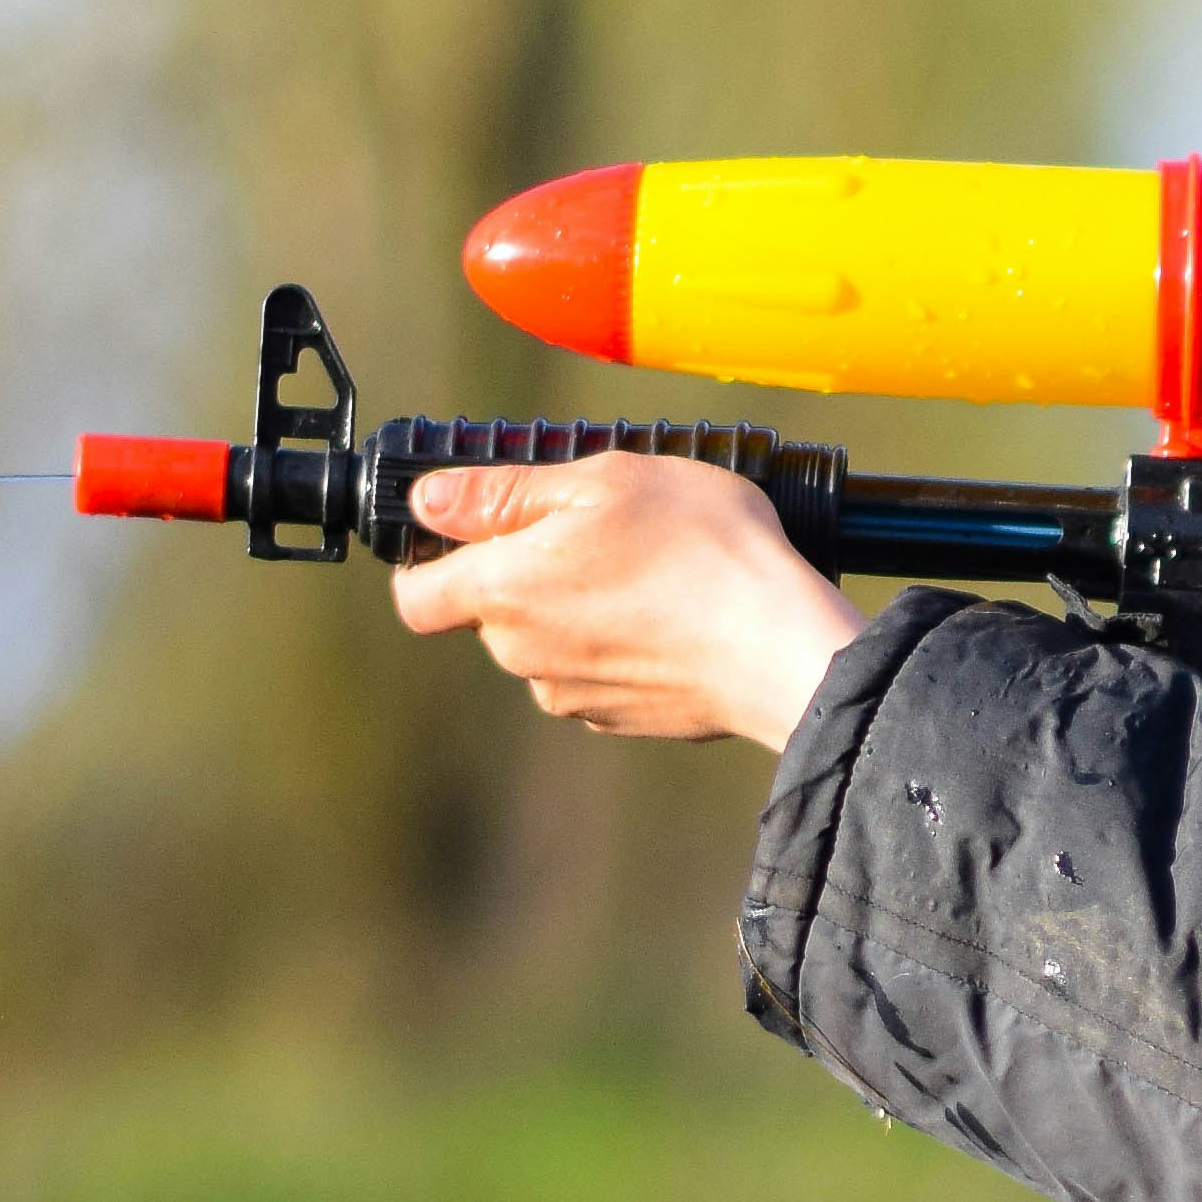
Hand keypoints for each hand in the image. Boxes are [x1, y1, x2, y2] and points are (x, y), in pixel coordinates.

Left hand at [388, 452, 862, 748]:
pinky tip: (673, 617)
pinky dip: (622, 647)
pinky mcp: (623, 719)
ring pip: (548, 645)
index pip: (416, 598)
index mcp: (504, 592)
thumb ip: (503, 492)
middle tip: (599, 533)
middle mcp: (524, 655)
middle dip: (527, 574)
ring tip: (650, 573)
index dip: (431, 564)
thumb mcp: (604, 481)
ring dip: (578, 610)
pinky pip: (600, 674)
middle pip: (492, 615)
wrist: (784, 649)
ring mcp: (575, 695)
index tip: (474, 537)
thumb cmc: (701, 552)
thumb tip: (429, 500)